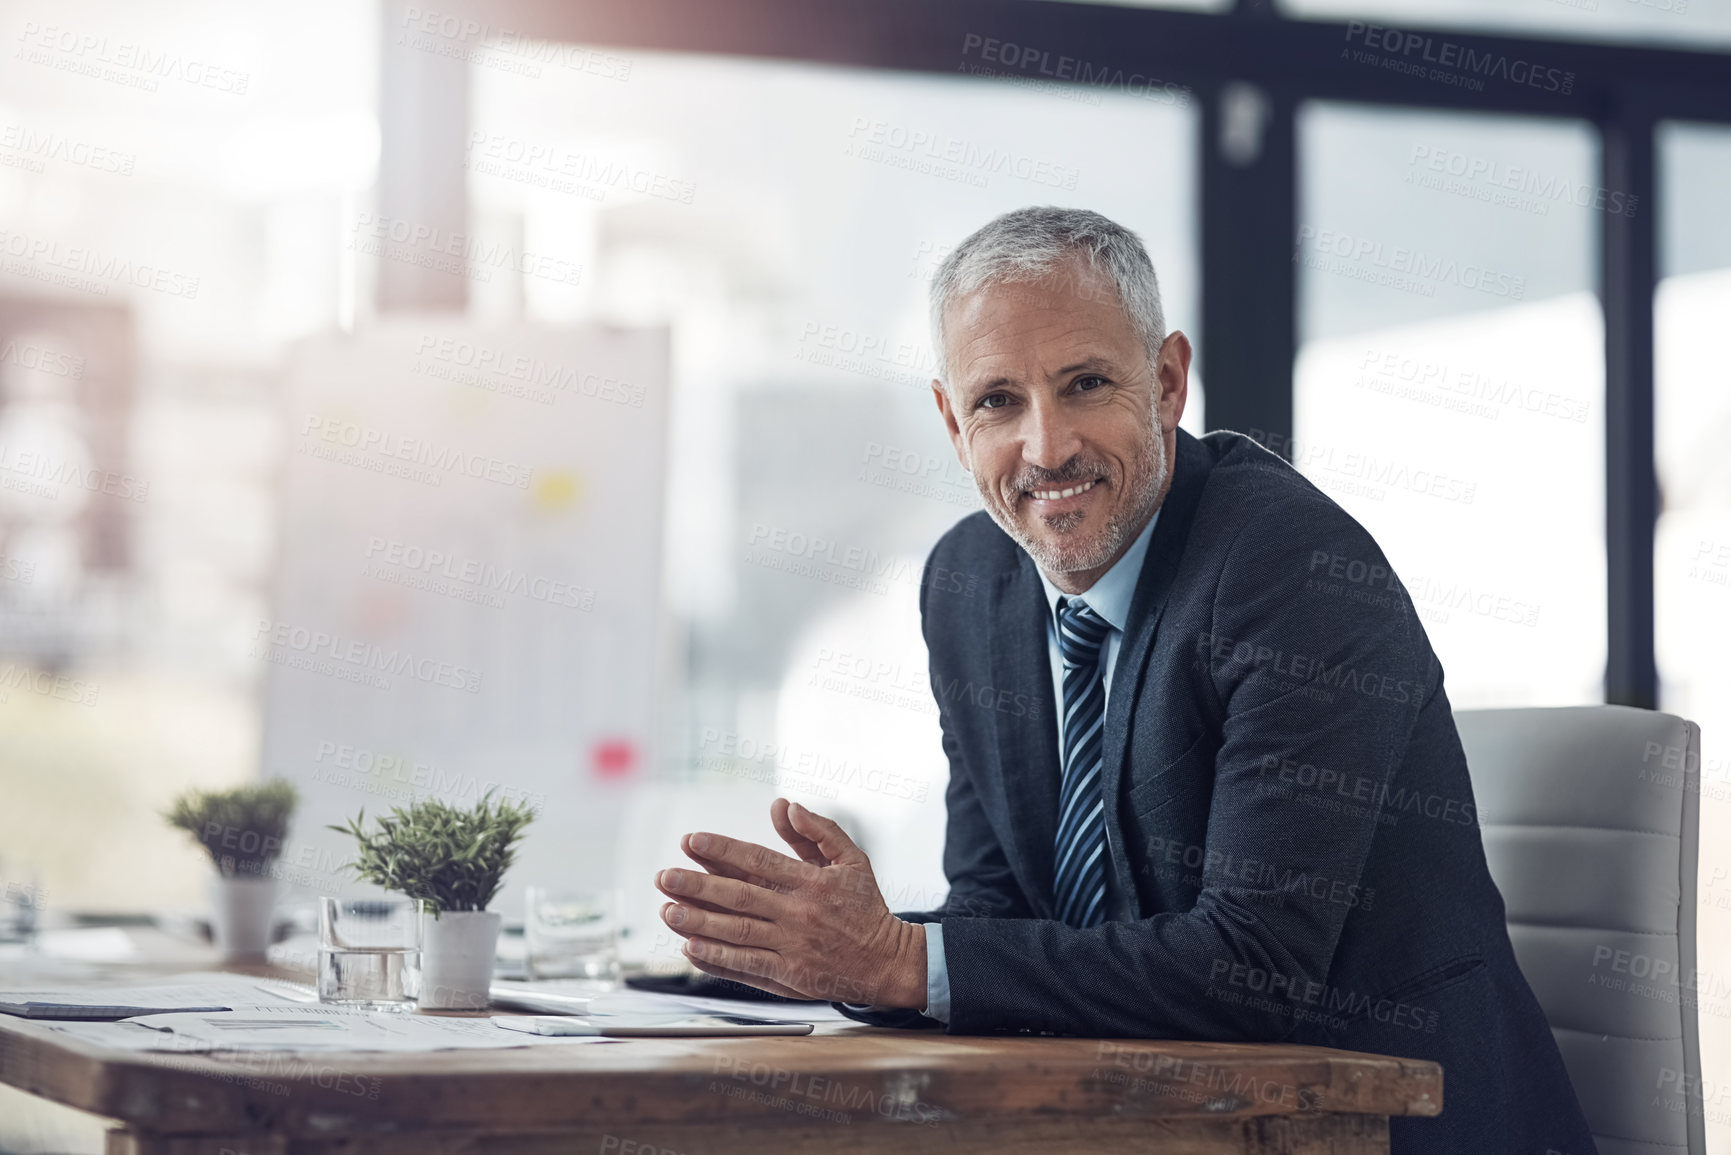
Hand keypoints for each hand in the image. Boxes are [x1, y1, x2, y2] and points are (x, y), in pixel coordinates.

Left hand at [654, 798, 925, 1007]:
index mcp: (812, 882)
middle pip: (740, 897)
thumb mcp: (851, 860)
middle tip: (665, 876)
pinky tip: (691, 949)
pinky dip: (717, 959)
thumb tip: (783, 805)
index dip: (722, 850)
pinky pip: (746, 966)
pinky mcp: (789, 977)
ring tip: (668, 911)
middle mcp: (799, 914)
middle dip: (698, 886)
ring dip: (699, 922)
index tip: (691, 841)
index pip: (758, 861)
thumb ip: (817, 831)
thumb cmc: (865, 907)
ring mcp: (793, 947)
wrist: (887, 962)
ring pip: (737, 933)